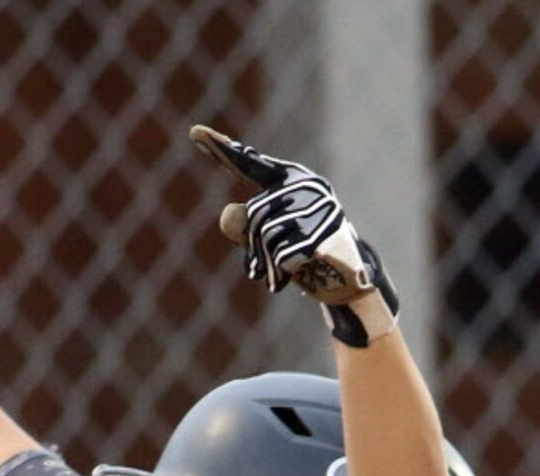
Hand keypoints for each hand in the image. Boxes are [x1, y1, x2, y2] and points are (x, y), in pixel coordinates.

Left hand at [188, 126, 398, 346]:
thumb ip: (243, 227)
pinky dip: (280, 273)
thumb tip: (228, 213)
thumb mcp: (267, 242)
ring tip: (277, 273)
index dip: (222, 151)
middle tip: (260, 267)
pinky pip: (283, 256)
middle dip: (253, 247)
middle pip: (254, 214)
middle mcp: (306, 186)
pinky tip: (292, 276)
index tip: (194, 132)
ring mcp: (318, 208)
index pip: (249, 164)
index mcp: (289, 179)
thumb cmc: (302, 253)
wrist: (345, 278)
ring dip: (265, 264)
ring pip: (267, 236)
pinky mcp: (325, 234)